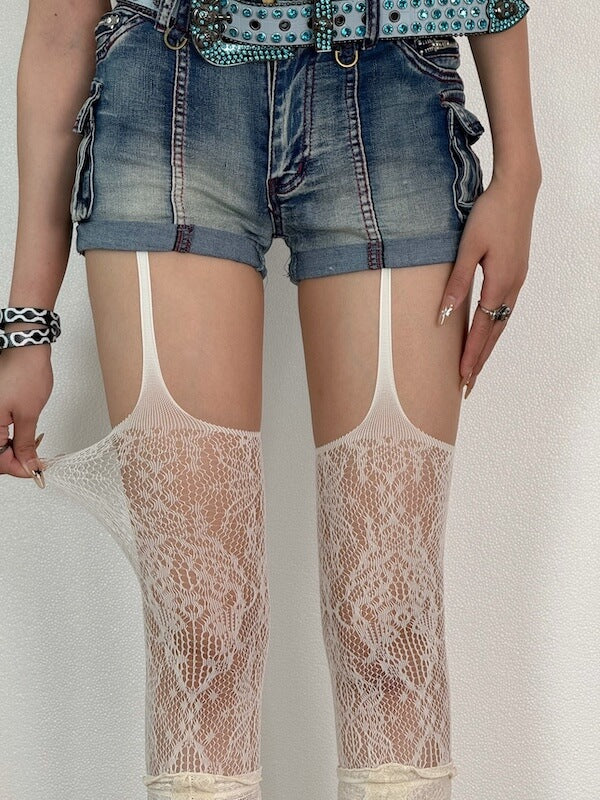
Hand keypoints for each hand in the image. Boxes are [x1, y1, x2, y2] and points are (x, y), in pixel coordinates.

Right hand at [0, 342, 53, 486]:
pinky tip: (24, 438)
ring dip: (13, 451)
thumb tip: (28, 464)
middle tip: (36, 461)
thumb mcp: (28, 415)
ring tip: (32, 449)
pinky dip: (11, 438)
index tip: (35, 471)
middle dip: (15, 461)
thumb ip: (25, 444)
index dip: (17, 469)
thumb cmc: (25, 373)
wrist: (26, 349)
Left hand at [438, 172, 539, 396]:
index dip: (470, 356)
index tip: (462, 379)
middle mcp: (512, 288)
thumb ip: (457, 283)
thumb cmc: (489, 215)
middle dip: (479, 362)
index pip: (481, 331)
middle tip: (467, 387)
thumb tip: (444, 316)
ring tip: (475, 369)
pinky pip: (504, 311)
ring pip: (500, 324)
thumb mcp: (468, 248)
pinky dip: (494, 329)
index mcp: (499, 284)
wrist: (517, 190)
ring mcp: (517, 281)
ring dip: (487, 348)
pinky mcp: (516, 274)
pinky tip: (486, 335)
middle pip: (494, 334)